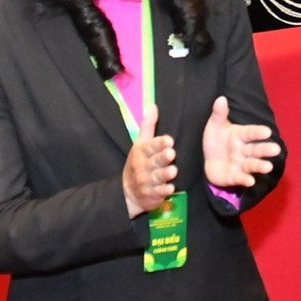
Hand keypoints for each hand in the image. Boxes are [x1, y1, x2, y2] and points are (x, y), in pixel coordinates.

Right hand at [121, 103, 178, 217]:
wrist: (127, 192)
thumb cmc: (138, 162)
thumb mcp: (140, 143)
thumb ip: (148, 126)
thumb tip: (152, 105)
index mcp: (141, 152)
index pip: (150, 146)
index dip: (159, 143)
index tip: (169, 140)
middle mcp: (143, 166)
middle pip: (154, 161)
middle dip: (162, 157)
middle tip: (172, 153)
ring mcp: (146, 181)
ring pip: (157, 177)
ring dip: (165, 174)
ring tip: (173, 170)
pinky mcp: (151, 194)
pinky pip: (158, 193)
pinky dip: (164, 191)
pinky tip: (171, 188)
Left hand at [200, 95, 280, 188]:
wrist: (208, 160)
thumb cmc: (216, 140)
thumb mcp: (215, 125)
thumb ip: (219, 113)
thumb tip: (221, 98)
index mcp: (240, 135)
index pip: (250, 133)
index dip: (258, 133)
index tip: (267, 131)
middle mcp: (243, 150)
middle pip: (255, 149)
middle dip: (264, 150)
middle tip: (276, 149)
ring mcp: (239, 164)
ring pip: (251, 164)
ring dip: (259, 165)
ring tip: (268, 167)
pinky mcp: (234, 176)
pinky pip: (240, 178)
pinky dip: (245, 179)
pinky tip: (250, 181)